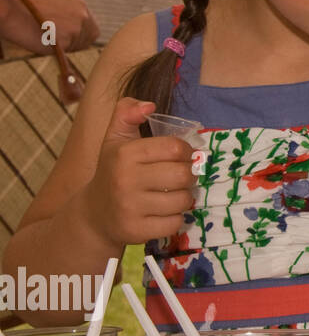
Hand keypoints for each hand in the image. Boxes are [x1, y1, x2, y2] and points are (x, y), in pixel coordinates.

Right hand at [23, 0, 98, 50]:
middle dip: (74, 43)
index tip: (66, 37)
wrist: (11, 8)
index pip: (92, 30)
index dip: (81, 37)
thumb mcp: (55, 6)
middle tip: (53, 39)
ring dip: (63, 47)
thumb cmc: (26, 7)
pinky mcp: (67, 40)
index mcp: (80, 4)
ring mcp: (76, 28)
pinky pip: (64, 53)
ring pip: (76, 48)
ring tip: (43, 35)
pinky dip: (54, 50)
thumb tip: (77, 36)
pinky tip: (42, 40)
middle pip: (87, 40)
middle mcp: (82, 15)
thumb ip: (70, 17)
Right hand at [84, 98, 197, 247]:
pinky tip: (162, 213)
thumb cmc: (113, 171)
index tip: (181, 156)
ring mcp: (129, 207)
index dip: (187, 151)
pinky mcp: (136, 231)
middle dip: (188, 175)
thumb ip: (126, 113)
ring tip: (171, 194)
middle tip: (180, 177)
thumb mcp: (115, 139)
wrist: (94, 214)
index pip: (176, 148)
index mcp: (124, 154)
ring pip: (183, 200)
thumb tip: (148, 104)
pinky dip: (175, 218)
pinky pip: (175, 223)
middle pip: (183, 174)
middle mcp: (125, 180)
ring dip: (183, 197)